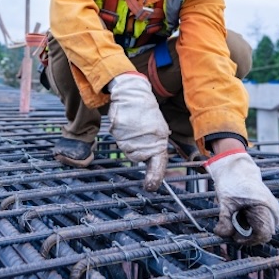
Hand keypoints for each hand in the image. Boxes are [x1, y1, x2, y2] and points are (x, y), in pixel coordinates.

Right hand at [107, 73, 168, 190]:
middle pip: (137, 156)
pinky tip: (125, 122)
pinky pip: (118, 136)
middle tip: (136, 136)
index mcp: (160, 137)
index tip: (151, 186)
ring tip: (131, 126)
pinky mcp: (120, 127)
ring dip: (127, 140)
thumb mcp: (156, 129)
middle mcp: (148, 136)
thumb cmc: (144, 112)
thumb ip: (155, 146)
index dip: (155, 175)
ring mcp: (133, 132)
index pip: (159, 161)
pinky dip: (120, 131)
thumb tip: (152, 165)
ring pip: (126, 148)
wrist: (132, 92)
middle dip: (135, 150)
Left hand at [205, 150, 278, 244]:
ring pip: (263, 229)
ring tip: (237, 217)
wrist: (237, 167)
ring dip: (250, 229)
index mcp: (264, 207)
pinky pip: (264, 222)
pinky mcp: (270, 208)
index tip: (235, 238)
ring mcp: (273, 208)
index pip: (263, 235)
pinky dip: (252, 222)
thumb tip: (222, 236)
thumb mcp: (225, 203)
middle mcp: (273, 210)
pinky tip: (242, 213)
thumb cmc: (231, 183)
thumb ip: (224, 221)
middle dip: (248, 236)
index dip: (248, 240)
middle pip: (264, 234)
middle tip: (233, 230)